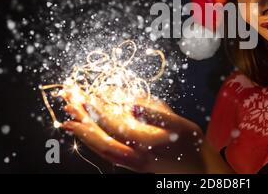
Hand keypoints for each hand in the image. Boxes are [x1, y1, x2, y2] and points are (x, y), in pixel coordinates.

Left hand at [61, 92, 205, 173]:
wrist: (200, 172)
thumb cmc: (192, 146)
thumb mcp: (181, 126)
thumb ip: (156, 114)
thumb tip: (132, 103)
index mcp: (145, 143)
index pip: (113, 124)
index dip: (98, 109)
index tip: (84, 96)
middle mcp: (134, 155)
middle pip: (100, 138)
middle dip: (82, 120)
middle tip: (67, 103)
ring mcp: (132, 162)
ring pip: (101, 148)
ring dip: (85, 132)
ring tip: (70, 119)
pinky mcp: (134, 165)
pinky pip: (108, 154)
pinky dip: (94, 143)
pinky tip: (89, 137)